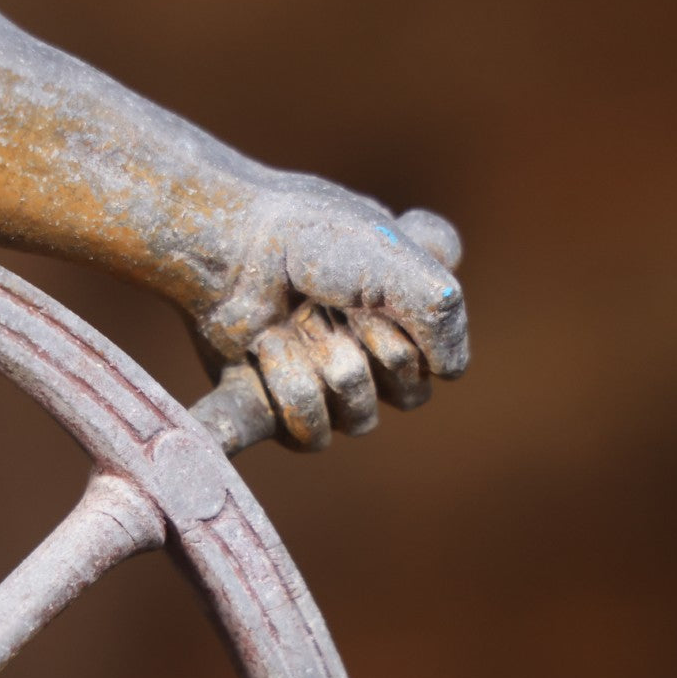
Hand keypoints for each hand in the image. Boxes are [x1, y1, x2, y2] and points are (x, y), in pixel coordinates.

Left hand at [193, 176, 467, 449]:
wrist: (224, 246)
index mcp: (406, 316)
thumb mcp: (394, 257)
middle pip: (409, 396)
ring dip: (318, 370)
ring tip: (280, 330)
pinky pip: (306, 437)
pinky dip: (284, 402)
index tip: (374, 280)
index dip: (414, 329)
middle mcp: (371, 353)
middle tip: (322, 303)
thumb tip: (452, 373)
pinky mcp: (276, 407)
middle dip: (367, 348)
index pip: (443, 361)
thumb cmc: (308, 240)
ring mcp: (322, 383)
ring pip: (358, 420)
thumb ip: (443, 312)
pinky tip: (259, 359)